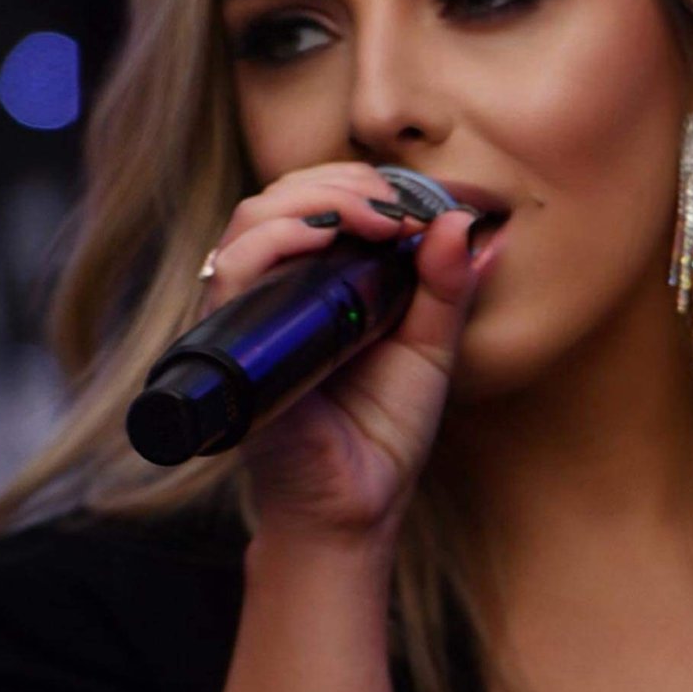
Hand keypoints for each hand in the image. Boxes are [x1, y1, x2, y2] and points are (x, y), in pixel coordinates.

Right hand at [195, 163, 500, 548]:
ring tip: (371, 217)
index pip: (312, 199)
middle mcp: (274, 290)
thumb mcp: (430, 346)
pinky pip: (230, 274)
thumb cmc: (384, 432)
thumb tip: (461, 219)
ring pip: (251, 220)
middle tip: (395, 208)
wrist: (358, 509)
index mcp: (315, 281)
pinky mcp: (235, 347)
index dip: (359, 183)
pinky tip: (321, 236)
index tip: (415, 205)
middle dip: (342, 183)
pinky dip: (273, 239)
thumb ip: (445, 285)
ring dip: (314, 199)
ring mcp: (250, 316)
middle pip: (280, 197)